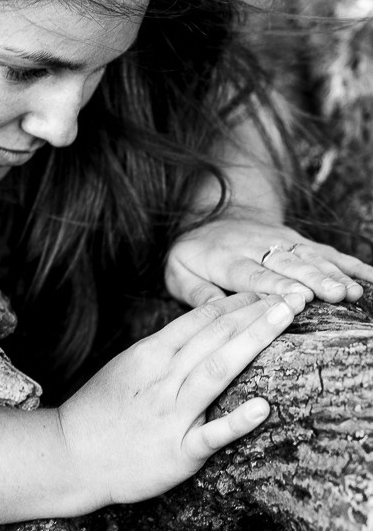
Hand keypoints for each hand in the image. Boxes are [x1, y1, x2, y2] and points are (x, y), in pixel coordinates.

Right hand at [57, 291, 303, 509]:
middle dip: (255, 313)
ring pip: (217, 371)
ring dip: (253, 342)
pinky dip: (237, 421)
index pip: (200, 320)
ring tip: (283, 320)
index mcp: (149, 355)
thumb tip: (202, 328)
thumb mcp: (127, 367)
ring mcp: (171, 415)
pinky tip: (262, 407)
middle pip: (215, 337)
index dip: (236, 303)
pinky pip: (211, 435)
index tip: (264, 291)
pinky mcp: (177, 453)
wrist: (70, 455)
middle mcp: (162, 379)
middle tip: (292, 295)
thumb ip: (164, 349)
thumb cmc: (99, 410)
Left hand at [164, 216, 372, 307]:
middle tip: (337, 295)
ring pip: (310, 256)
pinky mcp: (295, 241)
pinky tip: (369, 277)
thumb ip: (196, 293)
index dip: (276, 285)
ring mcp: (279, 241)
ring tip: (355, 290)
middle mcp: (257, 246)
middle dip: (314, 279)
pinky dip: (347, 263)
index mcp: (225, 257)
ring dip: (334, 273)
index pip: (253, 274)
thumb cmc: (192, 255)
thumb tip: (217, 313)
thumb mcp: (178, 272)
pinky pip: (324, 251)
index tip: (298, 298)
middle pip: (288, 264)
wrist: (208, 217)